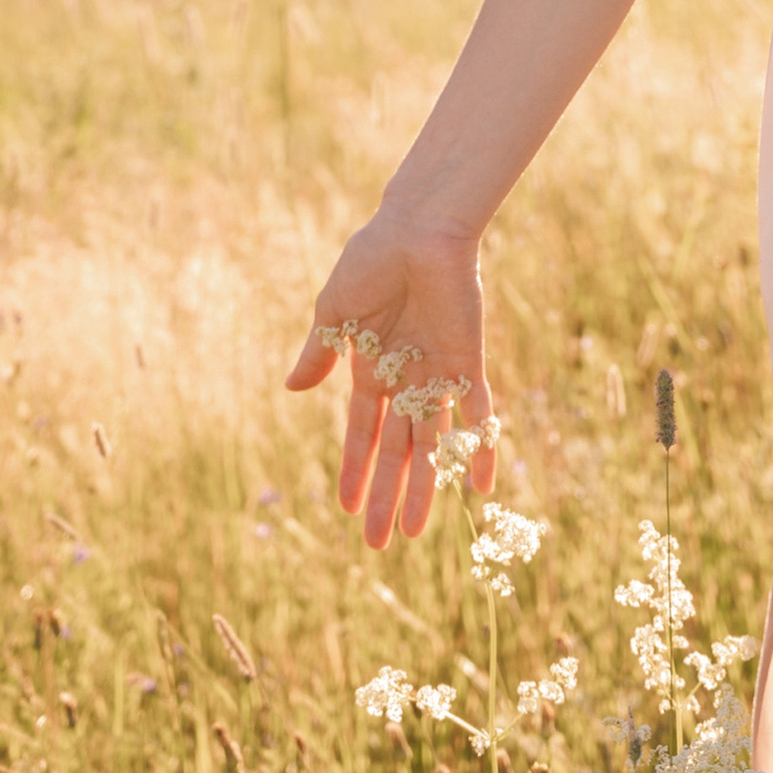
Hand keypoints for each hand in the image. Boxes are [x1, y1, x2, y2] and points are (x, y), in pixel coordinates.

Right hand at [283, 212, 496, 548]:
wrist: (418, 228)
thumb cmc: (372, 260)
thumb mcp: (334, 310)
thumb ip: (318, 352)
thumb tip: (290, 389)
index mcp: (370, 367)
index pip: (362, 432)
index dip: (354, 469)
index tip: (344, 509)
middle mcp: (406, 378)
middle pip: (396, 450)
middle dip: (385, 495)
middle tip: (377, 544)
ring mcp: (439, 372)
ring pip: (432, 442)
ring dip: (424, 486)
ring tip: (415, 532)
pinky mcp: (469, 360)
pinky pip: (479, 412)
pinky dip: (480, 446)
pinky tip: (481, 484)